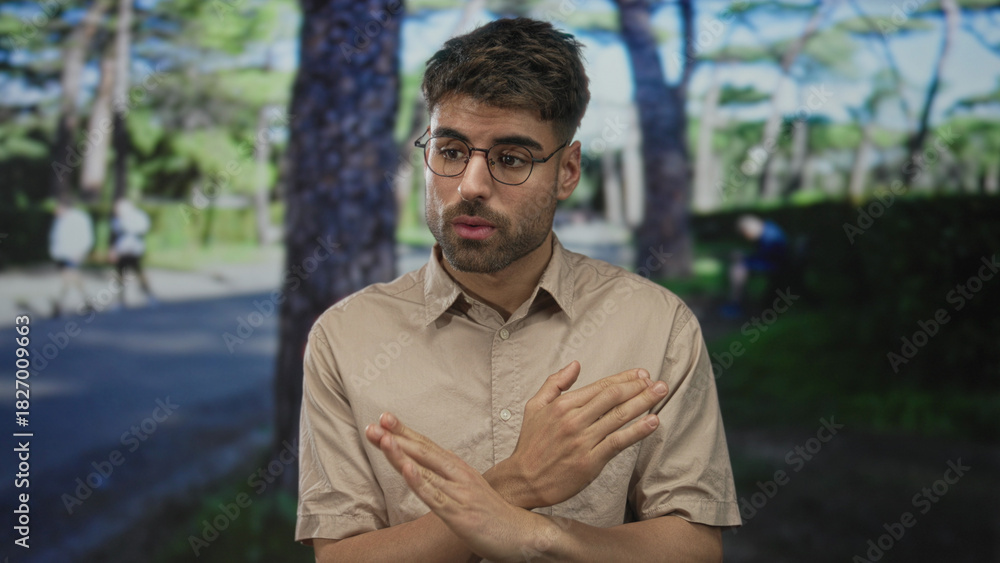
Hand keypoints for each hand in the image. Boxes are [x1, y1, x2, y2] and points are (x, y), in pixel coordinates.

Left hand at [366, 414, 556, 561]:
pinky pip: (435, 496)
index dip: (406, 431)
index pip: (427, 445)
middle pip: (423, 451)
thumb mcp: (469, 490)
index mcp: (459, 469)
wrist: (523, 534)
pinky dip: (420, 481)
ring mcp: (459, 493)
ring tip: (383, 437)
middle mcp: (459, 475)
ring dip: (401, 453)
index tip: (385, 418)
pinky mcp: (459, 514)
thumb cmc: (494, 514)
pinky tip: (407, 469)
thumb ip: (448, 479)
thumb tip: (426, 471)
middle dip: (397, 436)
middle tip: (375, 423)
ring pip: (425, 469)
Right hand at [491, 361, 667, 508]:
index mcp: (562, 405)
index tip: (641, 374)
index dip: (624, 379)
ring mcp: (583, 440)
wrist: (523, 480)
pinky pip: (618, 442)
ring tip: (660, 393)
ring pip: (619, 416)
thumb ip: (554, 383)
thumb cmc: (530, 444)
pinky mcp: (590, 461)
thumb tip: (575, 365)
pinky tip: (652, 421)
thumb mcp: (534, 406)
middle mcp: (574, 420)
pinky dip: (637, 430)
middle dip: (639, 387)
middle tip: (657, 382)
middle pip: (613, 397)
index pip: (600, 386)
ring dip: (643, 403)